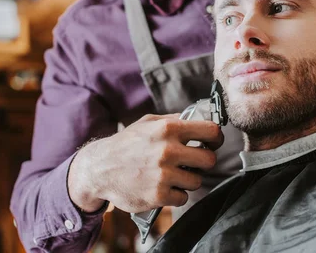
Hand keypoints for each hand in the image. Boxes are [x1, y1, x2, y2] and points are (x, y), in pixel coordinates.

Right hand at [67, 113, 223, 212]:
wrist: (99, 169)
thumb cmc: (126, 144)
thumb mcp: (147, 123)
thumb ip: (173, 120)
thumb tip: (198, 119)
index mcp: (168, 128)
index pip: (211, 131)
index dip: (216, 139)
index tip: (212, 144)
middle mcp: (168, 150)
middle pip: (209, 160)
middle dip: (203, 163)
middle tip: (192, 163)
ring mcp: (163, 174)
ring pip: (196, 181)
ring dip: (187, 180)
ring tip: (172, 176)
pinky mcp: (158, 195)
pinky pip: (183, 198)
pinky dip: (175, 195)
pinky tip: (163, 187)